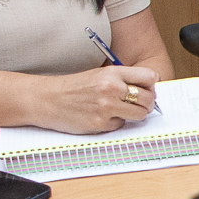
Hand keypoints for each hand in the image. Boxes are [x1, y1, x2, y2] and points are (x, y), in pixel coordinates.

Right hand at [35, 64, 159, 134]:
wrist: (47, 99)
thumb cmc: (72, 88)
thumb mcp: (98, 75)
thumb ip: (121, 80)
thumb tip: (149, 90)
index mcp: (112, 73)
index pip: (149, 78)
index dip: (151, 86)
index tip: (147, 90)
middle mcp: (111, 88)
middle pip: (148, 99)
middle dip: (146, 104)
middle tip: (138, 105)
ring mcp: (106, 107)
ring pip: (139, 115)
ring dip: (133, 115)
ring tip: (120, 110)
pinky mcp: (100, 123)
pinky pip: (120, 125)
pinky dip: (115, 123)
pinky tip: (102, 117)